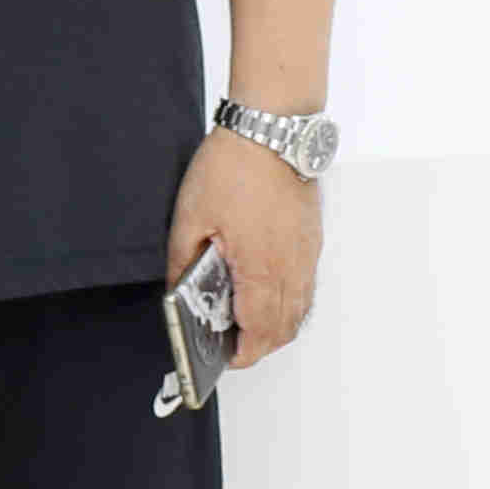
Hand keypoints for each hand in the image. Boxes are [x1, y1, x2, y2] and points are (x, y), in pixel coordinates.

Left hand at [170, 129, 319, 366]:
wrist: (271, 130)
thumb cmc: (234, 166)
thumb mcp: (189, 218)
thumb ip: (182, 262)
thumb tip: (179, 293)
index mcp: (261, 268)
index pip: (258, 331)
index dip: (241, 353)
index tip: (224, 359)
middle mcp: (291, 266)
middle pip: (284, 328)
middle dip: (259, 346)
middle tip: (231, 345)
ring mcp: (305, 254)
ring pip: (300, 310)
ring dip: (276, 326)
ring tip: (246, 324)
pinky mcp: (310, 239)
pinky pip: (306, 286)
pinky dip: (289, 302)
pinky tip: (265, 293)